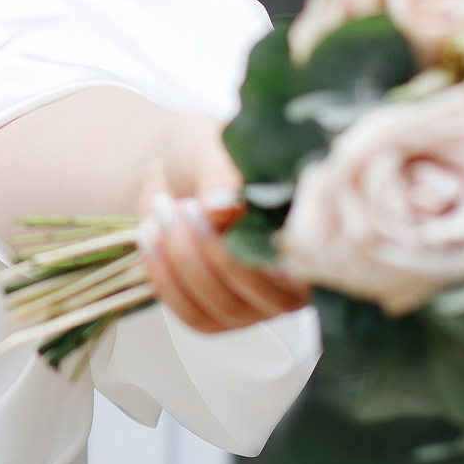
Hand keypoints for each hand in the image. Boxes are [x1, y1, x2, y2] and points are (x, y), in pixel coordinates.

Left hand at [136, 116, 312, 334]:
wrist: (170, 169)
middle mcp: (294, 277)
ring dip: (186, 260)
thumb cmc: (207, 155)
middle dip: (218, 251)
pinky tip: (151, 239)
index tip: (240, 225)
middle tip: (189, 207)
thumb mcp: (215, 148)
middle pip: (266, 293)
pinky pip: (195, 316)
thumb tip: (220, 208)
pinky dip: (166, 280)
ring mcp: (258, 304)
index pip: (312, 261)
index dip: (281, 253)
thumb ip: (222, 176)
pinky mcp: (218, 316)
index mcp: (312, 231)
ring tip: (165, 213)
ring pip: (226, 306)